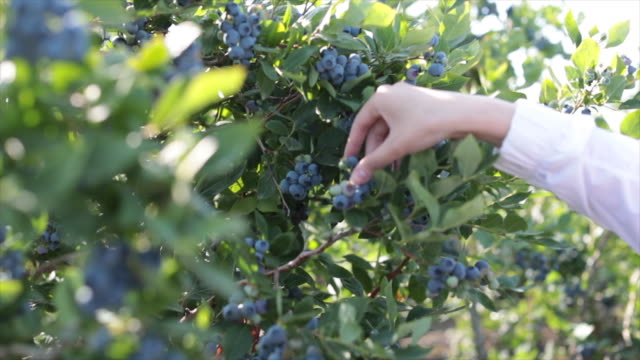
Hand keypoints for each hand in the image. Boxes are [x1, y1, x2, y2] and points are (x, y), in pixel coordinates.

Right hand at [343, 82, 514, 183]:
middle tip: (373, 170)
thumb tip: (354, 180)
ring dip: (388, 149)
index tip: (349, 162)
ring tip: (390, 169)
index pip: (359, 124)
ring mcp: (407, 98)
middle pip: (376, 127)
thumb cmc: (425, 126)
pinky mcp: (421, 104)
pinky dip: (399, 141)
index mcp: (380, 97)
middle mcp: (391, 94)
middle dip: (374, 150)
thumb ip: (374, 162)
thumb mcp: (397, 146)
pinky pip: (403, 125)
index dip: (353, 145)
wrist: (463, 115)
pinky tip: (402, 158)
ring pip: (390, 127)